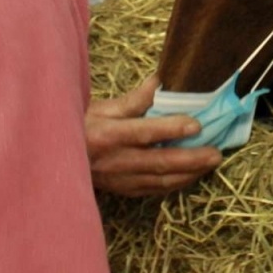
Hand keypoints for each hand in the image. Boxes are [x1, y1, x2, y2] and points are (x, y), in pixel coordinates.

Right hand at [86, 75, 220, 196]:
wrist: (56, 161)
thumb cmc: (79, 128)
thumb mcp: (101, 109)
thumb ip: (132, 100)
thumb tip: (160, 81)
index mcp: (108, 135)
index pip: (143, 132)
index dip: (171, 129)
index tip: (196, 124)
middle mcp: (116, 161)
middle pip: (159, 162)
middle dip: (191, 159)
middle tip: (216, 153)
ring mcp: (120, 180)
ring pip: (161, 181)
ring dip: (189, 173)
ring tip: (210, 163)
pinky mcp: (124, 191)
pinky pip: (154, 190)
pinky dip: (176, 183)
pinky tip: (192, 175)